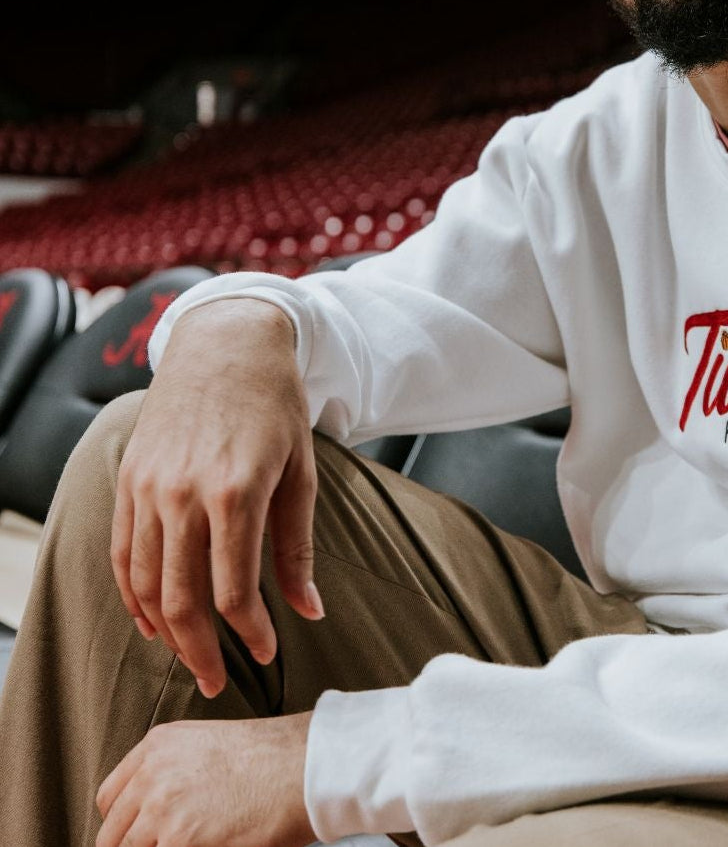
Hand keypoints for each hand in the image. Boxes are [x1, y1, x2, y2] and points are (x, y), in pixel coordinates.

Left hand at [95, 712, 314, 846]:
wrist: (305, 764)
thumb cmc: (273, 756)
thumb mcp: (209, 746)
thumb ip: (172, 773)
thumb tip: (155, 816)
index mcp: (157, 745)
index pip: (109, 800)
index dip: (124, 825)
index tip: (140, 836)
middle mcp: (151, 774)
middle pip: (111, 836)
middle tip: (171, 842)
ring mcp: (161, 809)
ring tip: (194, 841)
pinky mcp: (179, 840)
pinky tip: (211, 845)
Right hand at [111, 299, 323, 697]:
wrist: (226, 343)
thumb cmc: (274, 404)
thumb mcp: (302, 469)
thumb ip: (298, 545)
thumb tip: (310, 610)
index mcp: (236, 492)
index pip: (233, 592)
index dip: (250, 634)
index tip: (266, 654)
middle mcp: (184, 494)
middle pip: (182, 599)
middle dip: (200, 652)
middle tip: (218, 682)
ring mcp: (149, 487)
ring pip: (144, 583)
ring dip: (163, 631)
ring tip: (188, 656)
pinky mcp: (129, 479)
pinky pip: (120, 553)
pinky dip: (131, 594)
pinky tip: (150, 619)